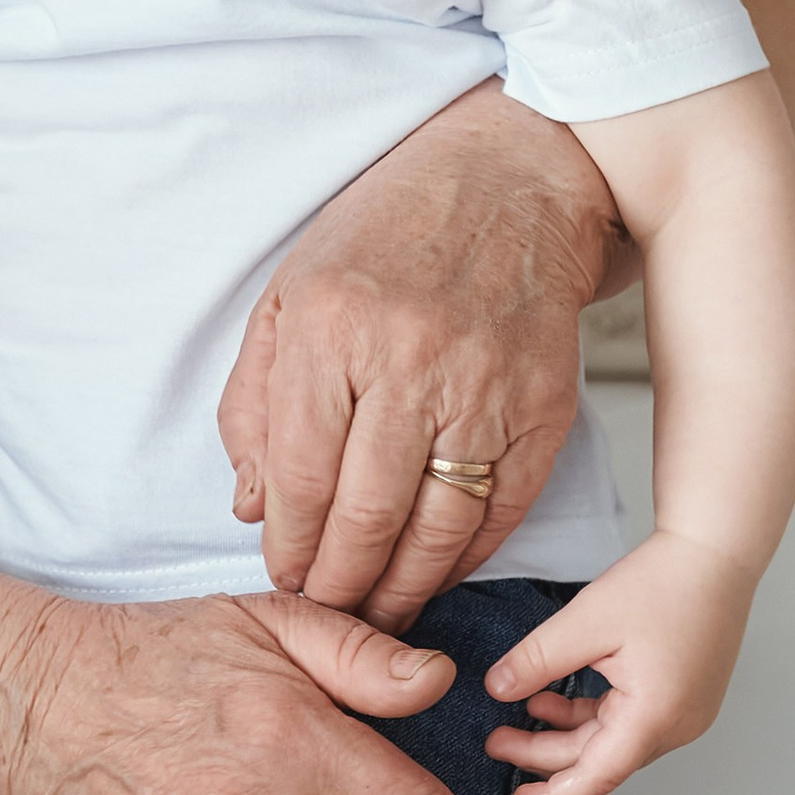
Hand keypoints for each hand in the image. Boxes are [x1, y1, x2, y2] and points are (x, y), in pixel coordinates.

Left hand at [218, 83, 622, 636]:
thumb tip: (251, 506)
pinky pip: (499, 511)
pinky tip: (435, 572)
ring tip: (376, 613)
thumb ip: (254, 401)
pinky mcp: (543, 408)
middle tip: (326, 611)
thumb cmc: (389, 233)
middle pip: (364, 514)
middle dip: (337, 582)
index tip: (284, 574)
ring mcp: (483, 386)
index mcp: (330, 326)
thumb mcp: (291, 293)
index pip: (298, 474)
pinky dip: (464, 558)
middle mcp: (408, 359)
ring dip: (400, 589)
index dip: (287, 542)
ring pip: (434, 528)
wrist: (511, 181)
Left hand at [483, 530, 755, 794]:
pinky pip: (630, 720)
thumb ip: (536, 661)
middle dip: (545, 755)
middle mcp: (677, 726)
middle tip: (495, 742)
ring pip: (613, 741)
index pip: (596, 776)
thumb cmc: (662, 582)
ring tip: (518, 715)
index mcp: (655, 716)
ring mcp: (685, 714)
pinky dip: (592, 715)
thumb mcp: (585, 621)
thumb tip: (497, 692)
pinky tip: (555, 698)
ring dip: (566, 733)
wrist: (716, 551)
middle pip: (601, 759)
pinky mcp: (684, 697)